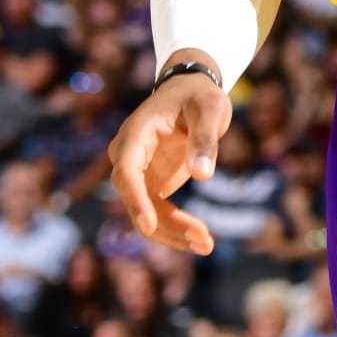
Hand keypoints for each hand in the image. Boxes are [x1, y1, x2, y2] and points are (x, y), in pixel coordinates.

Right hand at [109, 59, 231, 251]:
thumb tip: (202, 175)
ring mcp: (138, 173)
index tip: (149, 225)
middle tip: (203, 240)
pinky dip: (176, 228)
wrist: (191, 91)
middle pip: (136, 198)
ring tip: (207, 245)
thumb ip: (205, 138)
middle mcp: (129, 156)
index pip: (126, 171)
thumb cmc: (200, 96)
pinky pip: (158, 214)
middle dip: (165, 224)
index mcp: (135, 134)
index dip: (135, 199)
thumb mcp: (210, 109)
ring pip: (146, 213)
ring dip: (173, 233)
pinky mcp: (150, 184)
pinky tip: (201, 240)